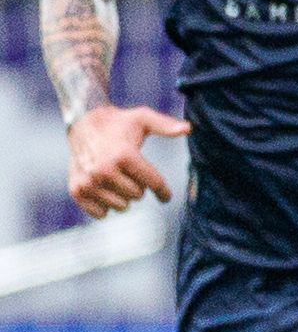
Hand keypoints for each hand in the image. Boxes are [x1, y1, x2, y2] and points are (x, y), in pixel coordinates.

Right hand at [64, 105, 183, 218]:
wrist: (83, 123)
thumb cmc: (119, 122)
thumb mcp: (143, 118)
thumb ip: (165, 125)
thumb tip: (187, 129)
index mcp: (123, 155)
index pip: (154, 183)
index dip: (163, 191)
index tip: (165, 197)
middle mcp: (104, 170)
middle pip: (137, 195)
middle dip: (138, 186)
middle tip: (130, 172)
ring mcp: (88, 181)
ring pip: (121, 206)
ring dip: (123, 196)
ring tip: (117, 179)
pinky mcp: (76, 190)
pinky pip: (100, 213)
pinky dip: (105, 206)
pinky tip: (105, 191)